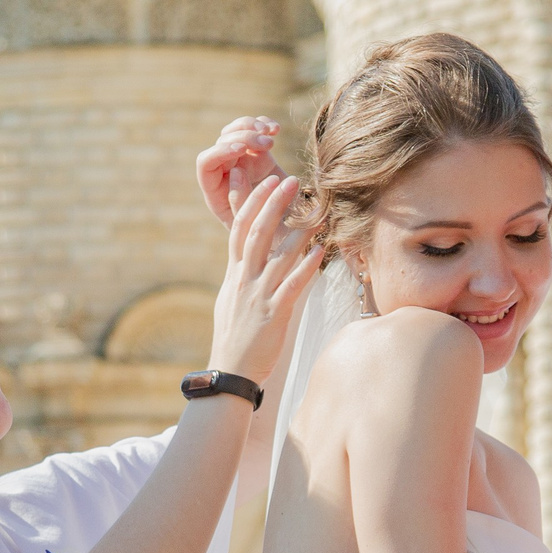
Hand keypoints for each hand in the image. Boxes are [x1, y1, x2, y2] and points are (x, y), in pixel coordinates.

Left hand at [197, 116, 287, 226]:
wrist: (297, 237)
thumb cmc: (274, 238)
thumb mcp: (257, 226)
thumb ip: (241, 201)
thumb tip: (235, 171)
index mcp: (215, 194)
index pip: (206, 164)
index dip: (221, 151)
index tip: (243, 149)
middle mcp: (225, 175)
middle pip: (222, 143)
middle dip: (244, 137)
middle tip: (268, 144)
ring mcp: (242, 163)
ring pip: (235, 131)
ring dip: (252, 127)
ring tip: (273, 134)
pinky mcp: (259, 156)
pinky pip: (254, 130)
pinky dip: (263, 124)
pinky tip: (277, 129)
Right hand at [210, 175, 321, 381]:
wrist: (231, 370)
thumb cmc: (234, 336)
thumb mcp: (230, 299)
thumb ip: (240, 274)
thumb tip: (245, 256)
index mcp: (234, 274)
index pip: (239, 229)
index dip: (250, 202)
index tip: (263, 181)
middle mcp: (245, 280)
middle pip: (257, 233)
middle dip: (273, 205)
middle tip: (290, 181)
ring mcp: (259, 296)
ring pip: (278, 256)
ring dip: (298, 231)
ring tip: (315, 210)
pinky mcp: (274, 314)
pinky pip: (293, 285)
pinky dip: (307, 266)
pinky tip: (321, 250)